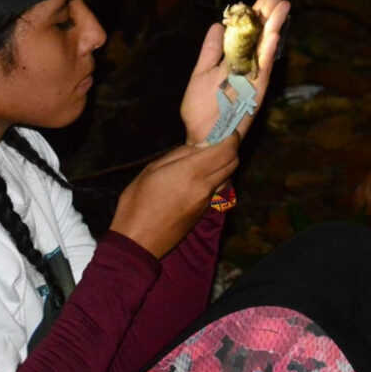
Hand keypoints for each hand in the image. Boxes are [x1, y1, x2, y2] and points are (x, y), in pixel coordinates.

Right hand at [109, 136, 239, 257]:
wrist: (138, 241)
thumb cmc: (137, 203)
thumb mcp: (152, 170)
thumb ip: (178, 155)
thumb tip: (199, 147)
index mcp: (191, 173)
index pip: (226, 151)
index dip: (231, 138)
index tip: (227, 131)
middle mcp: (204, 187)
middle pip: (233, 163)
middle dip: (230, 149)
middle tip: (217, 142)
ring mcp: (206, 202)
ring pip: (227, 177)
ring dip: (223, 165)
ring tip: (206, 159)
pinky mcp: (203, 212)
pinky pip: (217, 190)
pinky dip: (216, 179)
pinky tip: (199, 177)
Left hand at [181, 0, 290, 145]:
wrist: (205, 136)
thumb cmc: (202, 109)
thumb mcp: (201, 73)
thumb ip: (210, 51)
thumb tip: (218, 25)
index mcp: (233, 58)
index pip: (247, 29)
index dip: (254, 10)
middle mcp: (246, 65)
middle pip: (260, 32)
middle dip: (269, 10)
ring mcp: (252, 76)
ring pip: (266, 45)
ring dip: (275, 25)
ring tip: (284, 4)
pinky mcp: (256, 90)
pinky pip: (264, 67)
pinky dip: (269, 50)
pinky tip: (275, 32)